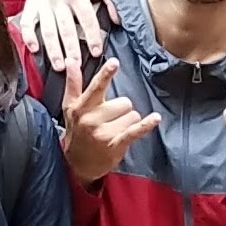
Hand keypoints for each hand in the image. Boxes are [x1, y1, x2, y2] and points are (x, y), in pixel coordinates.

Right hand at [17, 0, 110, 76]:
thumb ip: (111, 1)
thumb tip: (118, 20)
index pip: (86, 19)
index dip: (92, 36)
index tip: (97, 53)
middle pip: (66, 28)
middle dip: (71, 49)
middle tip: (76, 66)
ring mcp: (43, 2)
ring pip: (48, 29)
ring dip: (53, 49)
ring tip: (59, 66)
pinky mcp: (31, 5)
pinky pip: (27, 22)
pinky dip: (29, 36)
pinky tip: (34, 50)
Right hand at [60, 59, 160, 184]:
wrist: (78, 164)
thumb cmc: (77, 131)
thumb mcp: (70, 107)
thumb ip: (73, 83)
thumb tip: (71, 61)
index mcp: (81, 107)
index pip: (96, 87)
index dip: (106, 74)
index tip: (114, 62)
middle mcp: (91, 119)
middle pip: (123, 102)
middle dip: (122, 109)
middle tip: (111, 119)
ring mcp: (103, 133)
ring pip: (132, 115)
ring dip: (129, 121)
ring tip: (116, 129)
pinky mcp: (115, 145)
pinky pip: (135, 131)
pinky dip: (146, 125)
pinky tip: (155, 118)